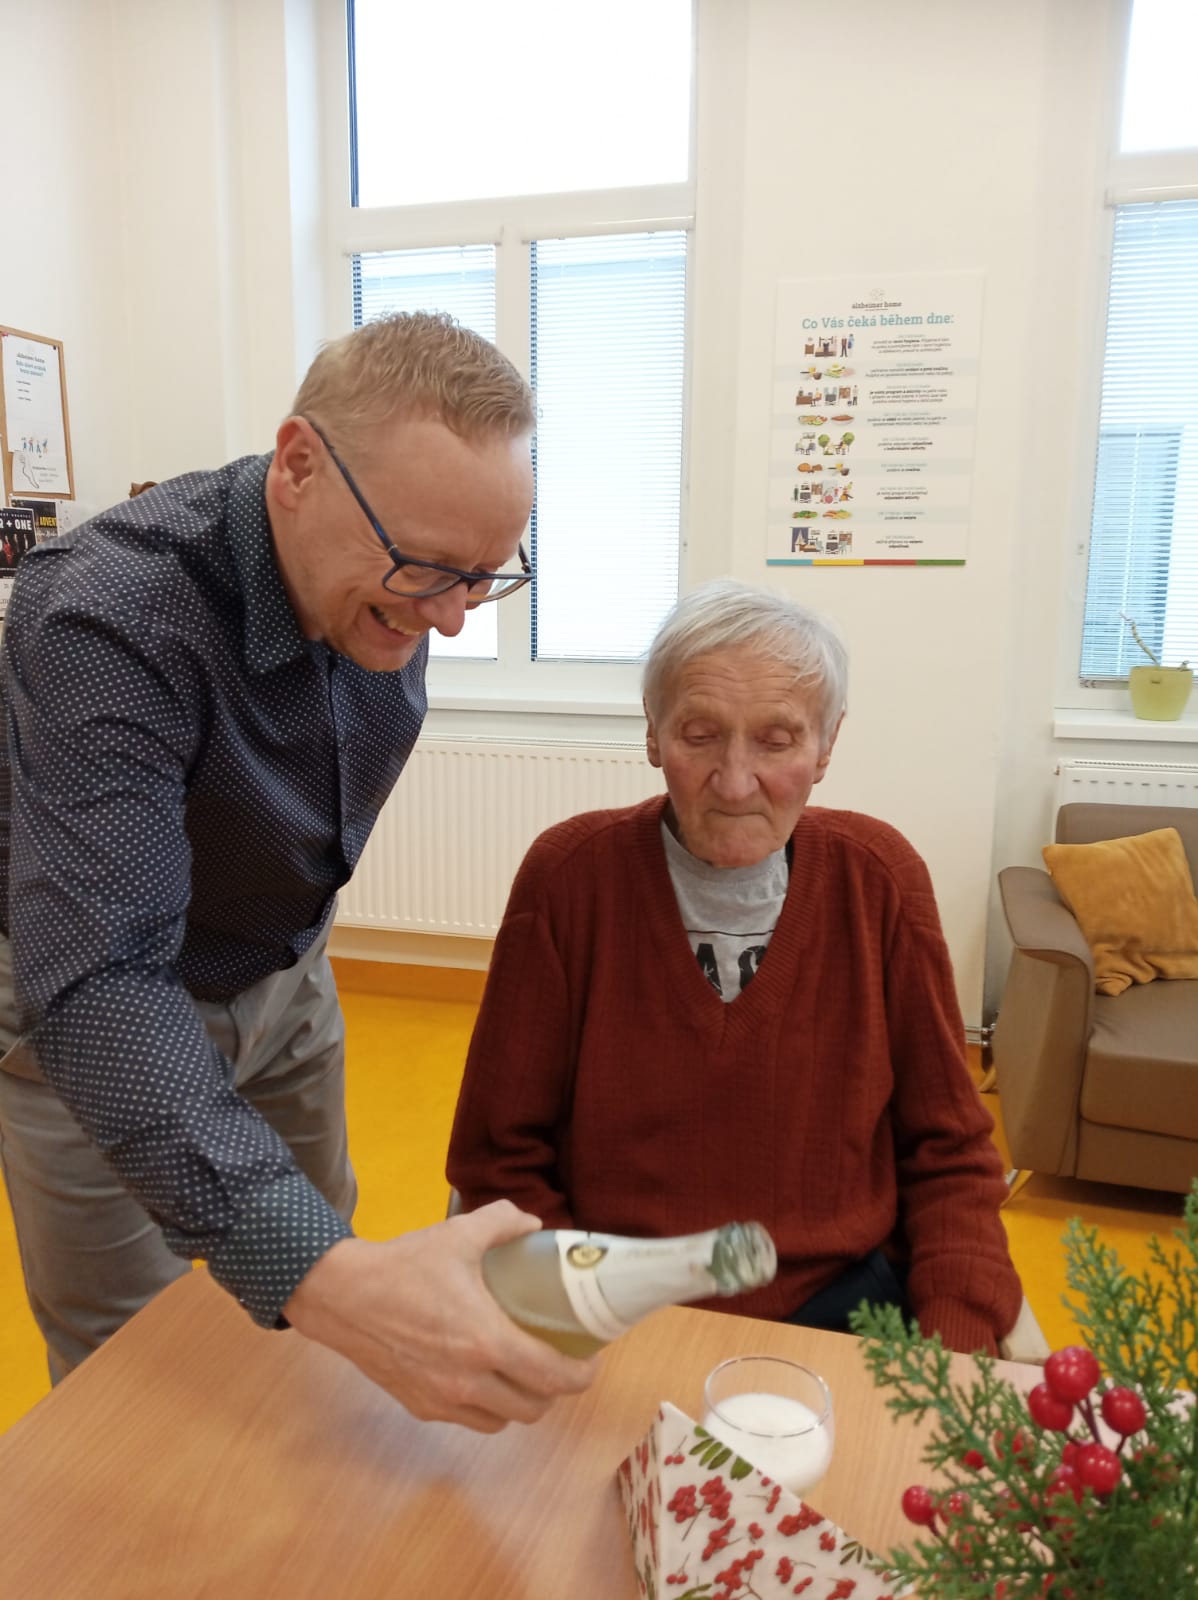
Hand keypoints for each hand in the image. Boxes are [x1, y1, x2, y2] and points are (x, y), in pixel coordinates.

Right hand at [282, 1200, 597, 1431]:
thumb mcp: (458, 1234)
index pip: (551, 1377)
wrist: (343, 1297)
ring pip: (502, 1421)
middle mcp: (468, 1381)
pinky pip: (469, 1420)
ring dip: (520, 1402)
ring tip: (523, 1373)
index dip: (581, 1376)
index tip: (591, 1362)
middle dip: (554, 1390)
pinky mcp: (421, 1407)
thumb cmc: (404, 1266)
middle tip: (558, 1362)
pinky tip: (483, 1379)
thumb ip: (502, 1222)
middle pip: (533, 1408)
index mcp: (486, 1342)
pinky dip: (486, 1407)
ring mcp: (443, 1400)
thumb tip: (533, 1223)